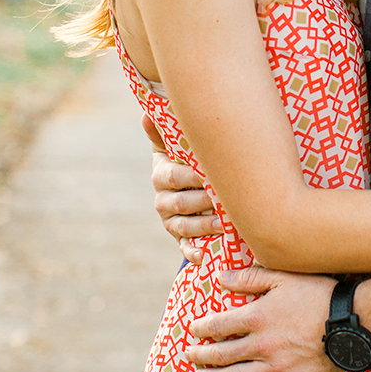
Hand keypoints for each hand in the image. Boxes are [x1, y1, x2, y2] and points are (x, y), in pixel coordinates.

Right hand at [144, 113, 220, 265]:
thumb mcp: (173, 144)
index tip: (209, 175)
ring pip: (185, 226)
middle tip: (224, 200)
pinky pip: (184, 248)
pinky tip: (204, 257)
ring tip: (224, 224)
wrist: (188, 184)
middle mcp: (163, 200)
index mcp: (161, 176)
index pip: (173, 177)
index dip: (190, 177)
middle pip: (180, 203)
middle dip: (202, 202)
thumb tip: (146, 114)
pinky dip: (193, 253)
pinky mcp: (181, 238)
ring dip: (204, 226)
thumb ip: (163, 131)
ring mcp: (171, 221)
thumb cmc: (186, 159)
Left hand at [183, 266, 339, 371]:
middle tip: (188, 356)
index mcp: (257, 317)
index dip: (201, 329)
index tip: (193, 330)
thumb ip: (251, 278)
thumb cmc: (319, 295)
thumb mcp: (284, 277)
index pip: (218, 325)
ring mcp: (275, 367)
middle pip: (221, 354)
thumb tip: (221, 278)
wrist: (352, 323)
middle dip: (201, 356)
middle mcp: (261, 345)